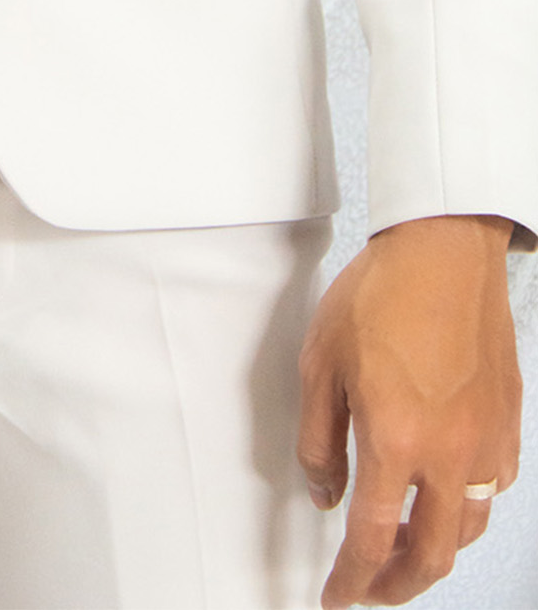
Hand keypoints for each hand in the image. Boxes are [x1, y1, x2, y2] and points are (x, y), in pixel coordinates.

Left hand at [298, 214, 520, 606]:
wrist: (444, 250)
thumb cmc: (381, 294)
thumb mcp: (320, 364)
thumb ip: (318, 440)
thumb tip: (324, 493)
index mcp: (395, 441)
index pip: (370, 540)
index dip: (350, 580)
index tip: (335, 596)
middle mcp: (449, 453)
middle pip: (431, 556)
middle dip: (398, 586)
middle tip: (372, 588)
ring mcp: (486, 441)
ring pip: (467, 527)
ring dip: (434, 550)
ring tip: (405, 544)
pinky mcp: (508, 422)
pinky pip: (494, 487)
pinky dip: (467, 506)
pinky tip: (444, 491)